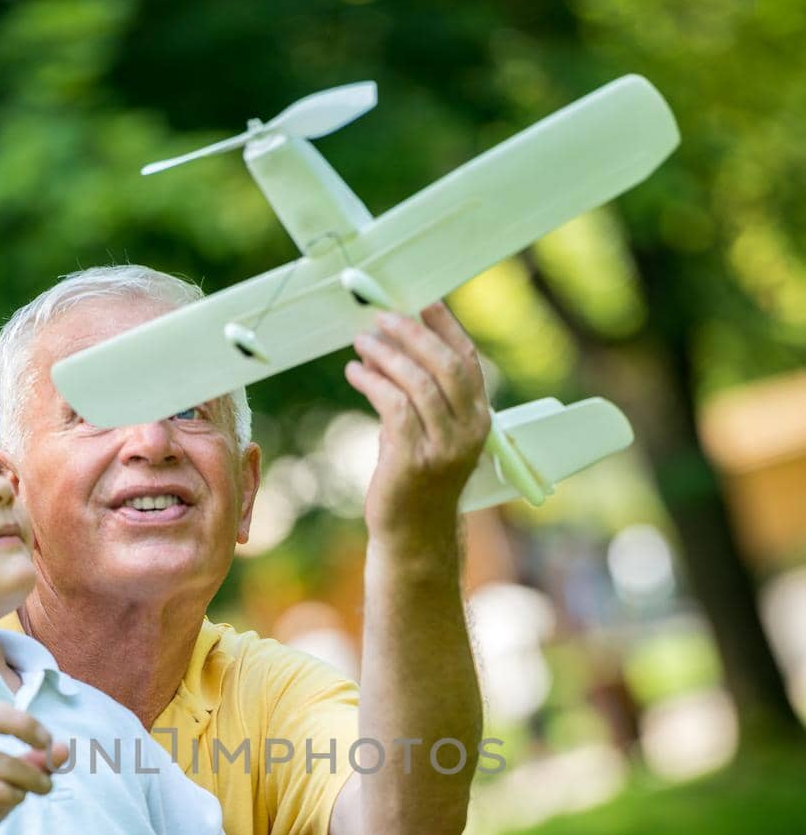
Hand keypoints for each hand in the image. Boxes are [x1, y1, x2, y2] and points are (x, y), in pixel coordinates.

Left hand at [346, 301, 490, 536]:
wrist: (414, 534)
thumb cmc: (416, 479)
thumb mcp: (428, 431)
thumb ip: (420, 394)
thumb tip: (392, 345)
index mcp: (479, 419)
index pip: (467, 359)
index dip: (445, 327)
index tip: (421, 301)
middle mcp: (468, 431)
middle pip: (444, 365)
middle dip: (412, 334)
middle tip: (381, 316)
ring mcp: (444, 447)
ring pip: (419, 384)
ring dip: (388, 356)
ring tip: (362, 341)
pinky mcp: (414, 461)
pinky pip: (394, 407)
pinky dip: (373, 382)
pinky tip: (356, 372)